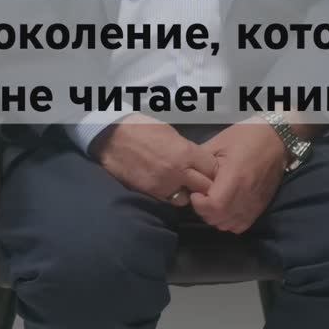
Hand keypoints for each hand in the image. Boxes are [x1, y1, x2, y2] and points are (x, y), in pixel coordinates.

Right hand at [89, 113, 218, 204]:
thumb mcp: (171, 134)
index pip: (213, 168)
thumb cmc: (143, 129)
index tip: (211, 169)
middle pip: (205, 187)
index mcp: (186, 152)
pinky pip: (169, 200)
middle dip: (206, 185)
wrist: (114, 137)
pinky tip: (168, 187)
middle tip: (203, 181)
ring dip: (189, 193)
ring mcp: (165, 185)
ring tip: (183, 185)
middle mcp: (178, 171)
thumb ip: (187, 149)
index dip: (213, 169)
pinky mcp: (151, 193)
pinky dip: (172, 196)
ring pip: (188, 199)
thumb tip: (196, 160)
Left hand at [187, 121, 289, 233]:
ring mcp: (255, 203)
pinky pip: (241, 225)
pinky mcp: (260, 207)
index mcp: (235, 176)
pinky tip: (225, 208)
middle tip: (201, 196)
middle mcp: (246, 194)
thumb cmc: (246, 137)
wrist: (276, 139)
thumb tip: (185, 175)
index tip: (195, 192)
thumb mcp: (218, 143)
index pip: (214, 206)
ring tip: (212, 202)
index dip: (200, 204)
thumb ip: (200, 162)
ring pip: (229, 225)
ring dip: (216, 218)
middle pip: (220, 218)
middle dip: (204, 211)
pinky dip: (229, 221)